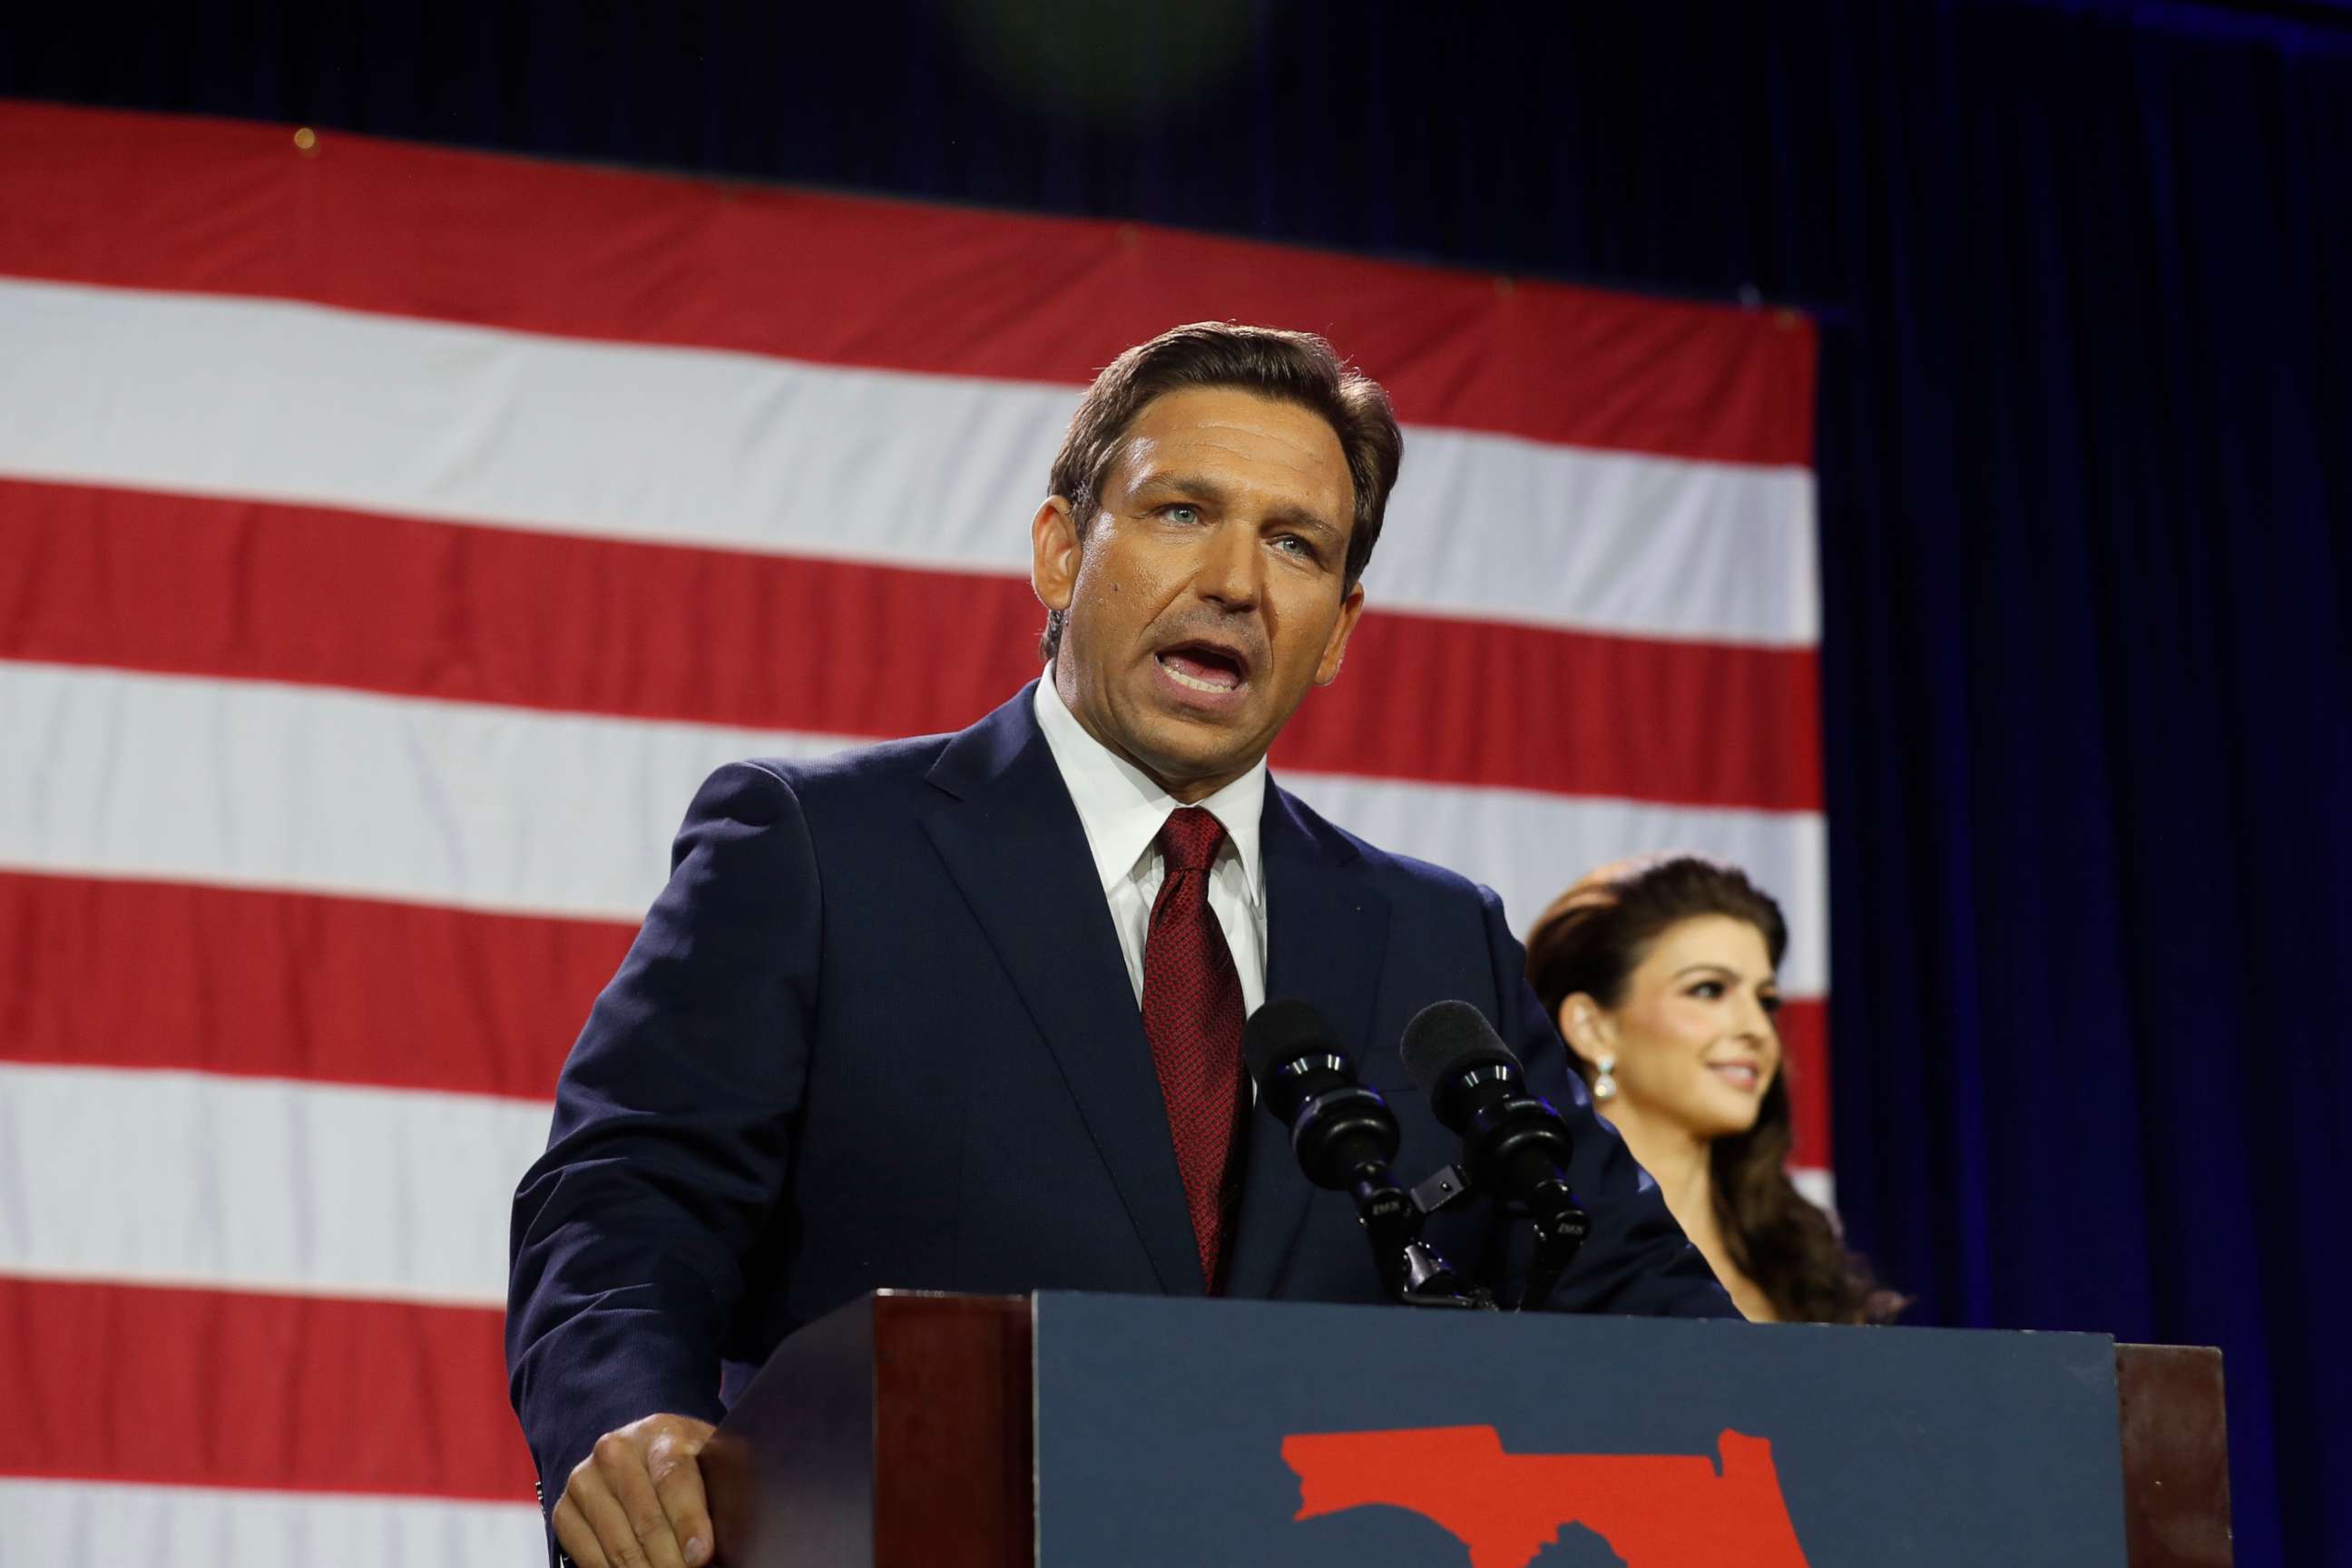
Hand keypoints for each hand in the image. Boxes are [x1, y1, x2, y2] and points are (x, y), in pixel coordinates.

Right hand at [554, 1413, 718, 1567]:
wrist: (639, 1452)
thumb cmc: (683, 1462)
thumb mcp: (708, 1459)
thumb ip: (719, 1486)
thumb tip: (730, 1536)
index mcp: (659, 1433)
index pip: (673, 1478)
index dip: (688, 1521)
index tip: (701, 1554)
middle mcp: (615, 1451)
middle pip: (646, 1518)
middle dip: (671, 1560)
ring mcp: (585, 1479)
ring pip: (618, 1544)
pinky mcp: (564, 1509)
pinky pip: (589, 1557)